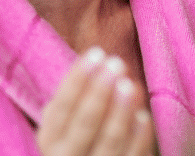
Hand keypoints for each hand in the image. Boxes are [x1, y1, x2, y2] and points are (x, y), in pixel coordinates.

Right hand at [38, 47, 153, 155]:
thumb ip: (78, 95)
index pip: (59, 109)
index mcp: (50, 140)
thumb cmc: (85, 135)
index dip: (76, 81)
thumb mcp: (69, 120)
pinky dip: (138, 139)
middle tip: (116, 63)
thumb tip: (96, 60)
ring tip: (130, 84)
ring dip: (120, 112)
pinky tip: (144, 117)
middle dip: (99, 93)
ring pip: (109, 143)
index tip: (96, 53)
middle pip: (83, 126)